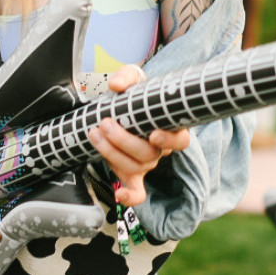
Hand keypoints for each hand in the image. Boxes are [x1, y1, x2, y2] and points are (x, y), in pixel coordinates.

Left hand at [88, 64, 189, 206]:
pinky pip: (137, 191)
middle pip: (149, 154)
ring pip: (135, 167)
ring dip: (111, 153)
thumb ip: (127, 77)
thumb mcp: (133, 78)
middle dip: (124, 140)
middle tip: (105, 124)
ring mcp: (145, 163)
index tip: (152, 134)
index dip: (169, 141)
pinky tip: (119, 196)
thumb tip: (117, 85)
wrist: (121, 106)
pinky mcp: (130, 173)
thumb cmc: (135, 93)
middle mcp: (159, 150)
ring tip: (95, 134)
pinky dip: (130, 197)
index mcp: (169, 128)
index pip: (180, 141)